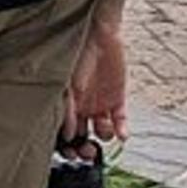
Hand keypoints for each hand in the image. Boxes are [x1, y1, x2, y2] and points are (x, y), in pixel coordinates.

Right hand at [62, 21, 128, 143]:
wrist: (97, 34)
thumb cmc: (73, 53)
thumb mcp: (65, 84)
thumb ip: (66, 109)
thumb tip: (68, 134)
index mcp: (65, 103)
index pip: (64, 131)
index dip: (66, 144)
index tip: (69, 153)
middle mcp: (81, 107)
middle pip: (83, 137)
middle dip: (85, 147)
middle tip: (87, 151)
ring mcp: (99, 104)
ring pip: (103, 132)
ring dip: (104, 136)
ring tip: (104, 128)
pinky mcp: (117, 100)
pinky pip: (120, 121)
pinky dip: (122, 130)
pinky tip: (122, 134)